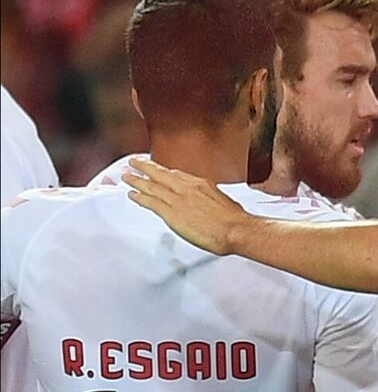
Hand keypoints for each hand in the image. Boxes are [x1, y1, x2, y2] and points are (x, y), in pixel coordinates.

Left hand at [122, 158, 250, 254]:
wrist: (236, 229)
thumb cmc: (235, 219)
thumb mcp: (223, 201)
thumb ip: (210, 200)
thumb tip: (208, 204)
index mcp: (201, 184)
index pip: (177, 174)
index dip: (164, 170)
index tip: (156, 168)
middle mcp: (187, 188)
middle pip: (161, 174)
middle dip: (145, 167)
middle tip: (133, 162)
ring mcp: (178, 199)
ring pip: (152, 186)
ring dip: (137, 180)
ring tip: (127, 177)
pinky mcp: (171, 213)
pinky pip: (151, 202)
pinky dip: (140, 197)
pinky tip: (133, 195)